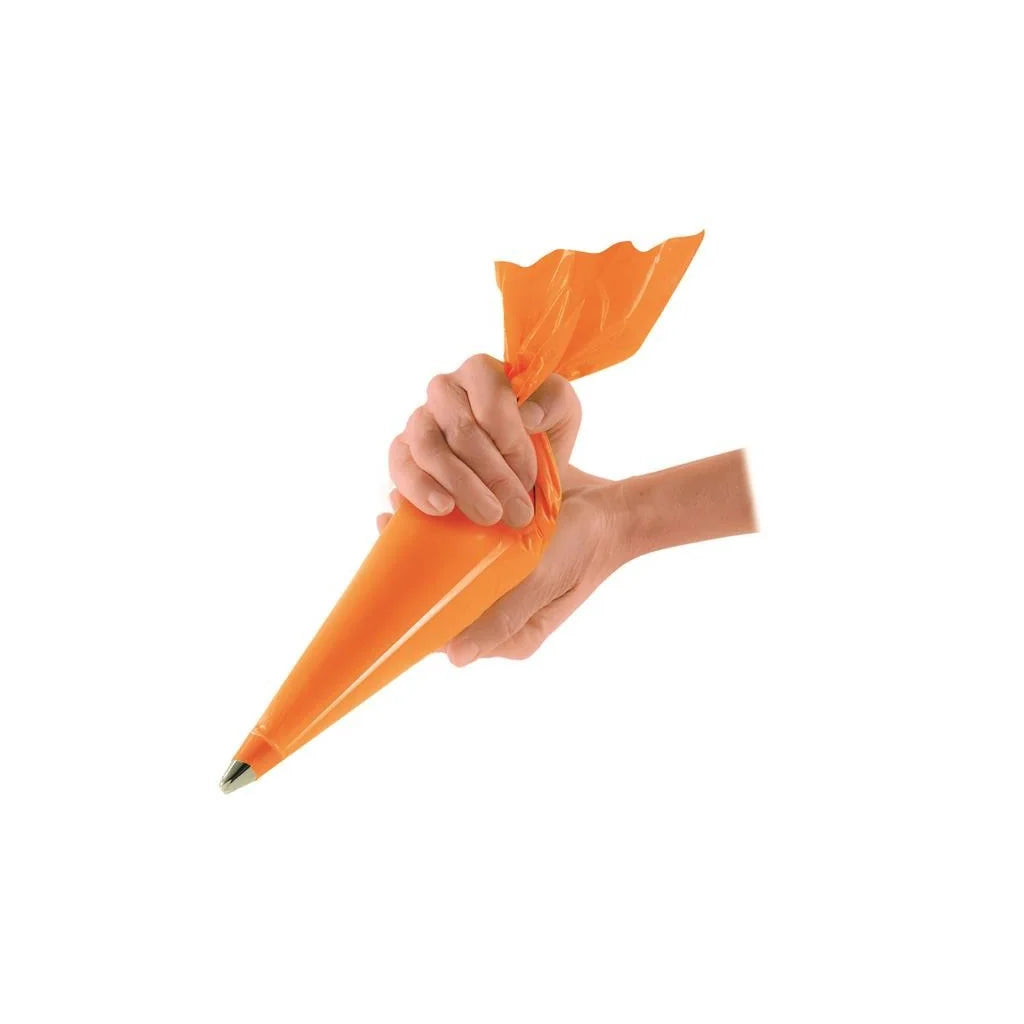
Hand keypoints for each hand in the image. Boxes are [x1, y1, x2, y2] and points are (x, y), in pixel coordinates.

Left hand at [377, 467, 630, 663]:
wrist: (613, 508)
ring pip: (444, 568)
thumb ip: (503, 619)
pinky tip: (422, 499)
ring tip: (397, 508)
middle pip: (441, 597)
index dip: (412, 611)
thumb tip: (455, 659)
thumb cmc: (582, 549)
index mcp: (506, 633)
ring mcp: (494, 577)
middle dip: (410, 568)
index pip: (446, 633)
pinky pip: (458, 544)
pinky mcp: (495, 549)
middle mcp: (495, 608)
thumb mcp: (543, 582)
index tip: (385, 581)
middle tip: (387, 526)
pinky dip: (439, 524)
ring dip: (419, 541)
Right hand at [388, 354, 580, 527]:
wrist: (521, 478)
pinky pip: (401, 466)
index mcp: (481, 372)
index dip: (510, 438)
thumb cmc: (540, 439)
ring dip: (462, 485)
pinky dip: (420, 489)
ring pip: (428, 447)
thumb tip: (528, 414)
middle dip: (493, 474)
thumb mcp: (562, 415)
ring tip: (488, 515)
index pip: (489, 394)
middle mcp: (444, 390)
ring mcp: (419, 421)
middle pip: (460, 428)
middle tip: (517, 511)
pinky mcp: (403, 454)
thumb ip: (555, 401)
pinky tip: (443, 508)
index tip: (529, 474)